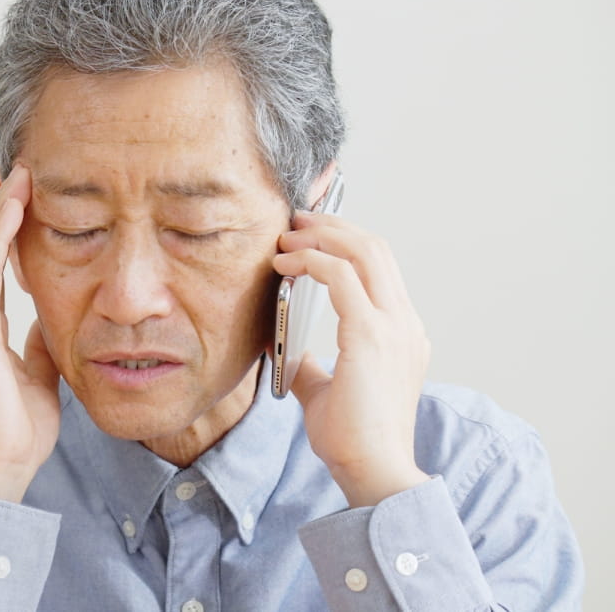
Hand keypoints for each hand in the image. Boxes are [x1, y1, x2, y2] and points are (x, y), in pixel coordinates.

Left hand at [274, 211, 431, 507]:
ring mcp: (394, 327)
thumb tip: (290, 352)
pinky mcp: (371, 335)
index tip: (309, 234)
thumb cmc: (353, 439)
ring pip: (364, 252)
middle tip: (295, 220)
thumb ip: (314, 366)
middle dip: (333, 226)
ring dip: (321, 236)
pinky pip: (342, 277)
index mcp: (401, 332)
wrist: (372, 470)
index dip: (345, 241)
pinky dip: (312, 261)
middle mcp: (404, 323)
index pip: (380, 267)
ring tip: (286, 237)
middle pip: (375, 248)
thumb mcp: (327, 391)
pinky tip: (286, 265)